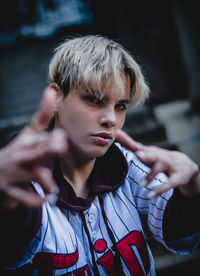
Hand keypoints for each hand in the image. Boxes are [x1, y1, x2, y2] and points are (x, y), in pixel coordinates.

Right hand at [0, 88, 66, 208]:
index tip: (60, 136)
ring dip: (49, 185)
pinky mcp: (11, 191)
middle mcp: (21, 156)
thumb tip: (53, 90)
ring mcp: (15, 174)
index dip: (52, 135)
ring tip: (54, 190)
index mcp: (26, 142)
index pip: (39, 134)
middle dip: (49, 147)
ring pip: (37, 177)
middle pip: (37, 150)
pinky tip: (47, 199)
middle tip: (60, 144)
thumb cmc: (18, 151)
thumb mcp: (29, 133)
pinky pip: (28, 199)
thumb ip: (43, 115)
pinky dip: (39, 200)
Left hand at [116, 130, 199, 197]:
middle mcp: (159, 157)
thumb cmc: (160, 159)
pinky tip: (150, 195)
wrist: (186, 164)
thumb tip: (118, 135)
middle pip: (152, 154)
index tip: (118, 135)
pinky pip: (168, 184)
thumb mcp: (147, 153)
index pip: (137, 146)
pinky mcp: (177, 177)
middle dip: (145, 155)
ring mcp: (169, 166)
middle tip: (137, 154)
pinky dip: (159, 190)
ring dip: (150, 176)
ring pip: (160, 169)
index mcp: (150, 152)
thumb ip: (132, 146)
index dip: (127, 141)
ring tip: (141, 184)